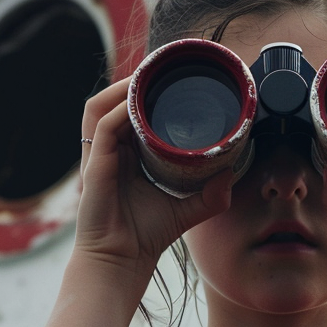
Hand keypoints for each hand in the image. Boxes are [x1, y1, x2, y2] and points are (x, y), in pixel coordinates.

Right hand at [74, 79, 233, 279]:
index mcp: (124, 155)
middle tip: (163, 65)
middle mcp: (108, 151)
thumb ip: (211, 194)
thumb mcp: (187, 209)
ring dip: (123, 88)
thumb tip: (232, 173)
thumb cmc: (146, 235)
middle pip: (114, 102)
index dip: (146, 92)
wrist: (121, 261)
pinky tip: (139, 101)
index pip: (130, 113)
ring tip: (148, 75)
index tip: (173, 77)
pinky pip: (103, 128)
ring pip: (101, 107)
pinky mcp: (94, 167)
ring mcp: (98, 157)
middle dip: (135, 80)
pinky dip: (120, 111)